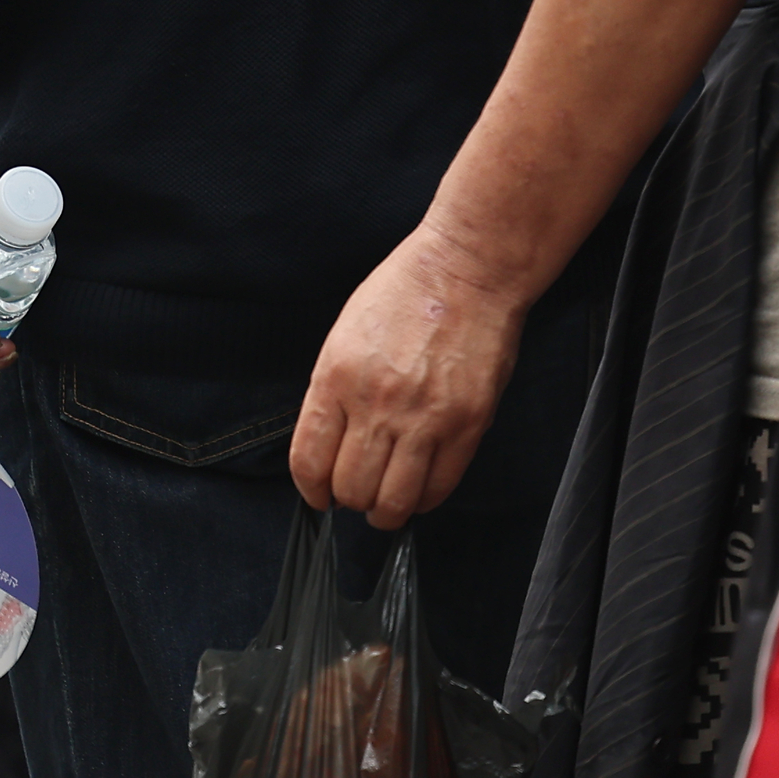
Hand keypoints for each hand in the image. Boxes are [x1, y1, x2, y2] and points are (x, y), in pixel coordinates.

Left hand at [292, 219, 528, 528]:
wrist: (469, 267)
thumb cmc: (406, 291)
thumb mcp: (347, 334)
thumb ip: (333, 391)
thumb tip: (330, 447)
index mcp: (337, 377)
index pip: (309, 462)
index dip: (312, 491)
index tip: (320, 495)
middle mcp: (376, 403)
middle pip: (350, 488)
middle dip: (350, 500)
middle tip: (359, 492)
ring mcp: (424, 417)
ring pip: (393, 501)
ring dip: (385, 511)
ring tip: (388, 502)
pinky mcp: (466, 424)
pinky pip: (438, 487)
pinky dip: (424, 500)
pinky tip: (419, 489)